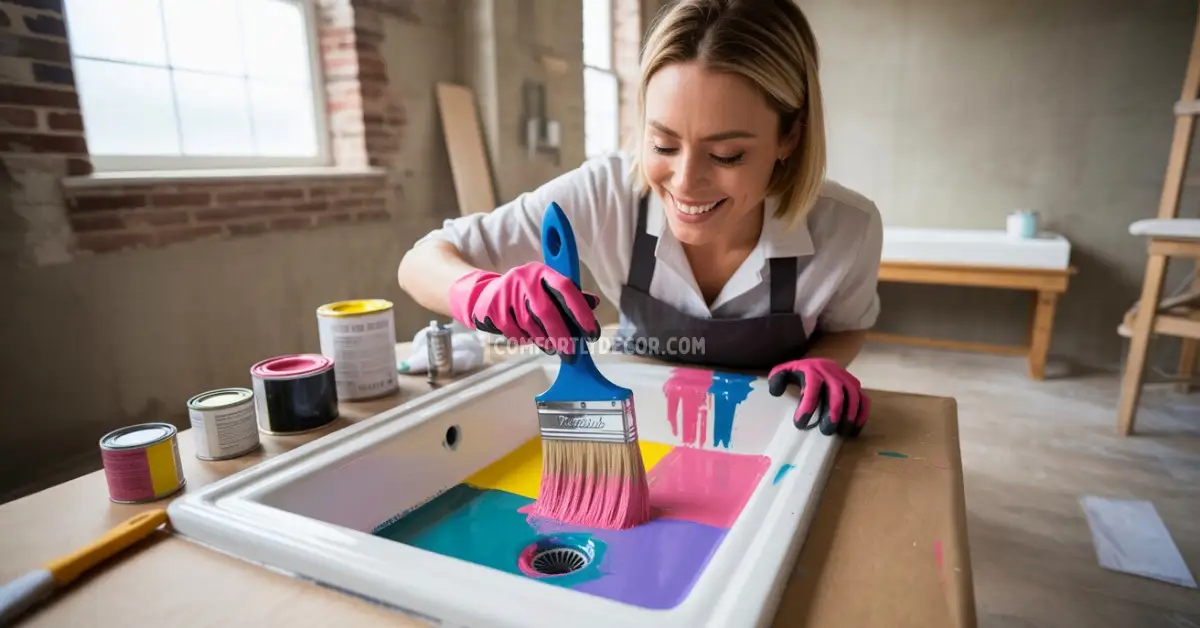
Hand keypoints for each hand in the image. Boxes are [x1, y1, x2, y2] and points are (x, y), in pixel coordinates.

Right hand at [448, 263, 600, 354]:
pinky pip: (515, 332)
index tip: (591, 332)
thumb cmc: (524, 294)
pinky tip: (529, 339)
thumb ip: (569, 296)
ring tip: (552, 348)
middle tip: (571, 353)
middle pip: (546, 312)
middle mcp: (525, 279)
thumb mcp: (546, 288)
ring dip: (544, 341)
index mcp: (542, 272)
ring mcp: (507, 294)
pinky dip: (526, 340)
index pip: (566, 288)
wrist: (484, 295)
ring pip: (530, 325)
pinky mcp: (494, 309)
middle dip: (562, 336)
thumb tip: (594, 303)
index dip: (580, 311)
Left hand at [767, 358, 867, 436]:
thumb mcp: (782, 373)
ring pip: (853, 395)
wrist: (814, 363)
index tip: (800, 424)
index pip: (812, 386)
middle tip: (826, 431)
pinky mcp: (854, 385)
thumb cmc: (796, 374)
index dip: (808, 405)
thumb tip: (777, 392)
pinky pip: (863, 398)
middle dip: (833, 413)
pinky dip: (862, 414)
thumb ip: (777, 380)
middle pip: (836, 392)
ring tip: (841, 432)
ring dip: (849, 415)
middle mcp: (831, 371)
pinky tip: (855, 428)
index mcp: (811, 369)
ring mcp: (845, 377)